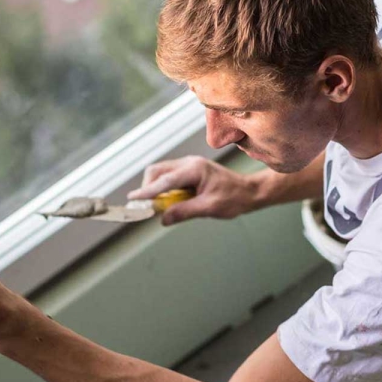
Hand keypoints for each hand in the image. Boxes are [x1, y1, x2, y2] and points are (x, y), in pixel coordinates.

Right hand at [128, 156, 257, 225]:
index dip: (147, 191)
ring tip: (158, 206)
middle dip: (148, 188)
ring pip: (161, 173)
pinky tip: (170, 201)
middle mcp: (189, 163)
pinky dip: (163, 188)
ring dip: (155, 189)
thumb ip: (184, 212)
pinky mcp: (189, 171)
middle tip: (147, 208)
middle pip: (157, 171)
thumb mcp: (209, 208)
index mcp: (195, 170)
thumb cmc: (234, 199)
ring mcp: (189, 165)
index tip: (133, 200)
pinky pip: (169, 177)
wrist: (248, 191)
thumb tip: (163, 219)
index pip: (165, 180)